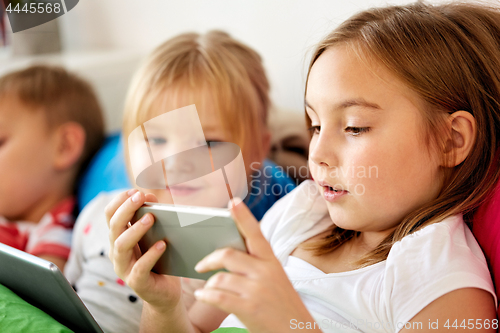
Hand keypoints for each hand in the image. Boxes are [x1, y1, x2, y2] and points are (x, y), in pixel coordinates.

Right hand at [105, 189, 181, 310]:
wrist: (165, 292)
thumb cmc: (160, 259)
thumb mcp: (156, 235)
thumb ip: (152, 216)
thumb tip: (150, 197)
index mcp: (119, 238)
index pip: (110, 216)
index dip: (119, 201)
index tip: (133, 190)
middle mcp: (117, 252)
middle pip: (114, 227)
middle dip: (126, 209)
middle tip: (140, 197)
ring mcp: (125, 268)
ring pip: (121, 246)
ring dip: (135, 230)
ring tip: (151, 218)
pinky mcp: (137, 283)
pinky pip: (140, 268)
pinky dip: (151, 255)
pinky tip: (162, 244)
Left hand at [193, 198, 320, 332]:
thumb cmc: (283, 306)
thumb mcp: (276, 279)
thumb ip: (257, 265)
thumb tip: (228, 254)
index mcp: (272, 262)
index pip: (255, 233)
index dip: (243, 216)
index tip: (233, 201)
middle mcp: (265, 272)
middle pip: (228, 254)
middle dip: (209, 259)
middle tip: (200, 265)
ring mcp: (257, 290)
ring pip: (220, 277)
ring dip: (208, 284)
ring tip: (206, 289)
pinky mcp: (249, 308)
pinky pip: (217, 296)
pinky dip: (206, 295)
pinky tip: (202, 295)